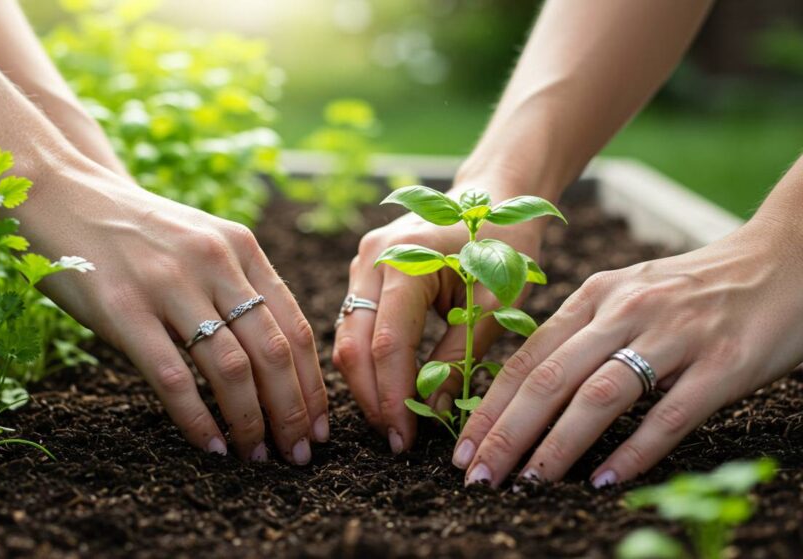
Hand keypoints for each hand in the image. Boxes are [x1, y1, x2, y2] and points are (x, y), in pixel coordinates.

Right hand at [14, 165, 328, 463]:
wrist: (64, 197)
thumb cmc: (139, 234)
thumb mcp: (203, 242)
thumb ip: (241, 287)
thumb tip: (283, 364)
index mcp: (241, 248)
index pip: (296, 327)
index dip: (313, 385)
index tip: (321, 428)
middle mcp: (213, 262)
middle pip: (273, 352)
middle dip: (293, 412)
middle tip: (298, 455)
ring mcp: (167, 284)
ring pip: (230, 368)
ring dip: (251, 422)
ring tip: (258, 456)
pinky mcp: (122, 308)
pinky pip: (172, 376)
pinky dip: (197, 418)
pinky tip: (212, 445)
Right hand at [333, 184, 542, 453]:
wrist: (493, 195)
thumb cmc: (504, 243)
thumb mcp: (493, 304)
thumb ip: (459, 358)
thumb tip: (432, 411)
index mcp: (407, 259)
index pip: (388, 342)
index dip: (393, 395)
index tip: (406, 438)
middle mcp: (372, 259)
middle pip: (354, 344)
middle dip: (373, 397)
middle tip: (396, 440)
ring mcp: (362, 264)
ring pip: (348, 337)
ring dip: (367, 383)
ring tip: (393, 422)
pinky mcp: (364, 275)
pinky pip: (356, 325)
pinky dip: (369, 361)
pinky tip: (390, 389)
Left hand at [452, 216, 802, 485]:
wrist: (784, 258)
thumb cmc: (696, 289)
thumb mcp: (628, 295)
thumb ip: (583, 333)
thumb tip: (527, 391)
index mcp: (596, 295)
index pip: (527, 358)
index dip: (490, 408)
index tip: (462, 449)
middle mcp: (626, 310)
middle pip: (550, 379)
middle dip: (506, 433)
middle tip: (478, 477)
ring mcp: (675, 335)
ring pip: (599, 396)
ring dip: (556, 446)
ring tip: (528, 483)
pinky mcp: (723, 363)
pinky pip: (670, 414)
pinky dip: (633, 450)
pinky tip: (602, 479)